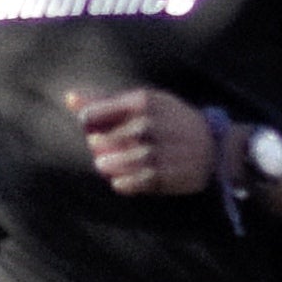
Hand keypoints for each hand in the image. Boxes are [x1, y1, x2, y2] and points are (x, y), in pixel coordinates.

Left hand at [67, 85, 220, 197]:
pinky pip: (131, 183)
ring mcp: (156, 151)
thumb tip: (69, 98)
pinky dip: (124, 183)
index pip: (95, 114)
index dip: (88, 122)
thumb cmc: (170, 119)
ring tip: (108, 165)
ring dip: (110, 165)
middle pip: (103, 140)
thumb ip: (105, 100)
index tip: (90, 126)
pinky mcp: (163, 175)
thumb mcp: (144, 101)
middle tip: (101, 149)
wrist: (212, 146)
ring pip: (115, 163)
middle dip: (99, 146)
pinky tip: (122, 181)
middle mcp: (148, 124)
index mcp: (141, 101)